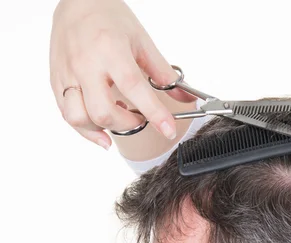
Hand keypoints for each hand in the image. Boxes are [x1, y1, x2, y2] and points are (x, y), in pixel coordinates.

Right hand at [50, 0, 194, 148]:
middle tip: (140, 119)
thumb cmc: (109, 19)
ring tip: (118, 120)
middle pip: (103, 112)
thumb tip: (185, 96)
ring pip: (78, 117)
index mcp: (111, 51)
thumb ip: (163, 73)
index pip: (135, 88)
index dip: (154, 113)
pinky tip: (101, 131)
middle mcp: (86, 65)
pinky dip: (85, 129)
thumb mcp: (142, 42)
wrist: (77, 3)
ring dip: (103, 129)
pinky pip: (66, 114)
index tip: (168, 129)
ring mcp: (68, 74)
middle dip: (127, 124)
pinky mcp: (56, 81)